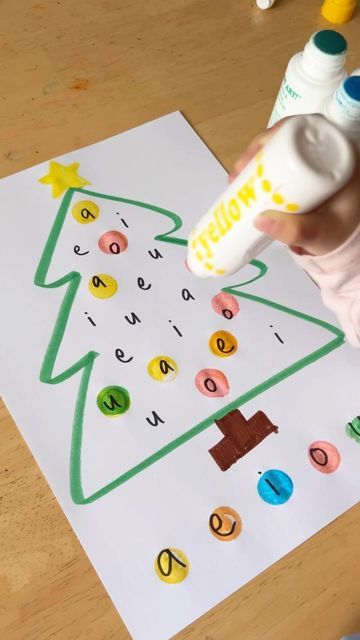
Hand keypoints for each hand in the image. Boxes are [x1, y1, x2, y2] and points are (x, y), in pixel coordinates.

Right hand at [229, 117, 359, 255]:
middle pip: (286, 140)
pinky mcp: (307, 173)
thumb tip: (259, 221)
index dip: (270, 139)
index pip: (301, 131)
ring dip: (256, 162)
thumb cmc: (339, 233)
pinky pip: (283, 163)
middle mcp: (328, 152)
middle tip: (236, 175)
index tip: (248, 161)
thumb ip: (297, 230)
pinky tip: (247, 180)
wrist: (347, 242)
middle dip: (255, 153)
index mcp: (340, 155)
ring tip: (236, 182)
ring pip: (281, 152)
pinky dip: (263, 169)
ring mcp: (316, 162)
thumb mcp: (320, 232)